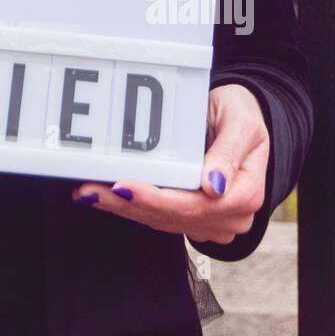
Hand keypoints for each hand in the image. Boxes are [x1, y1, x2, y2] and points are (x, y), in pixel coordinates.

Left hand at [70, 83, 269, 245]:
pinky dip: (131, 206)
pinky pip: (159, 216)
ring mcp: (211, 221)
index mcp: (246, 194)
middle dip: (129, 204)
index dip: (157, 199)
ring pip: (161, 220)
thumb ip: (228, 152)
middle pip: (172, 216)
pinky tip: (103, 196)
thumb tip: (212, 186)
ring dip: (123, 208)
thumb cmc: (242, 114)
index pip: (196, 204)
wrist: (242, 119)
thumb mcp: (242, 123)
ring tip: (88, 192)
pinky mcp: (192, 217)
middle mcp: (230, 216)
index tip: (124, 186)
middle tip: (91, 190)